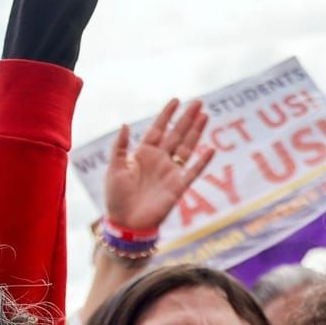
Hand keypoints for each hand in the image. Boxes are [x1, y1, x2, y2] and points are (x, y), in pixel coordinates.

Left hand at [104, 99, 213, 232]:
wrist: (126, 223)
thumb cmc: (116, 197)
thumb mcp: (114, 169)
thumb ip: (120, 147)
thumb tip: (125, 124)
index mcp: (143, 154)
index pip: (157, 129)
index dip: (166, 115)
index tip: (176, 100)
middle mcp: (159, 160)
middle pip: (176, 134)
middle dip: (186, 118)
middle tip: (198, 102)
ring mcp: (170, 172)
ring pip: (186, 147)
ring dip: (196, 132)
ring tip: (205, 115)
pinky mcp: (178, 187)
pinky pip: (193, 171)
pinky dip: (202, 161)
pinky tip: (211, 149)